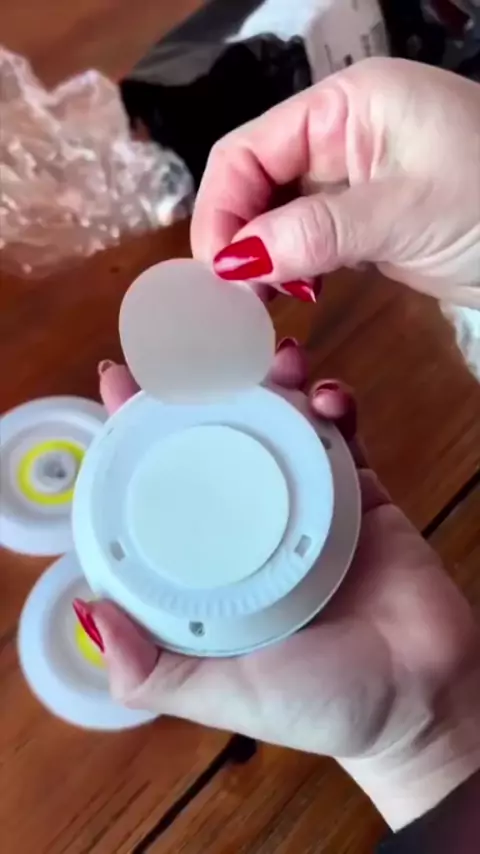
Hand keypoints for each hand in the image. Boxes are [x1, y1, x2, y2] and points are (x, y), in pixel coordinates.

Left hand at [78, 344, 479, 830]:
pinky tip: (329, 396)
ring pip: (282, 425)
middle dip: (205, 388)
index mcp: (216, 564)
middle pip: (220, 439)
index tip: (120, 383)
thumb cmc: (324, 704)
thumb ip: (154, 671)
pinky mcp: (362, 494)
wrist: (425, 700)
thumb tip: (88, 610)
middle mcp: (255, 526)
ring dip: (273, 383)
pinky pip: (343, 437)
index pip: (163, 487)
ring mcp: (310, 504)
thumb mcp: (225, 693)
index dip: (138, 435)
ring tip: (275, 361)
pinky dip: (335, 407)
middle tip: (195, 346)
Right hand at [191, 58, 479, 307]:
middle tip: (236, 296)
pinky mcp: (369, 219)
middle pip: (257, 179)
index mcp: (347, 104)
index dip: (222, 208)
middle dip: (239, 235)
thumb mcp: (401, 212)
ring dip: (264, 255)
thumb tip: (234, 261)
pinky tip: (295, 294)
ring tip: (263, 301)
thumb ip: (314, 231)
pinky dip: (294, 265)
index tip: (218, 272)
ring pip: (279, 212)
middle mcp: (343, 133)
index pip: (250, 148)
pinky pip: (310, 237)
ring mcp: (356, 178)